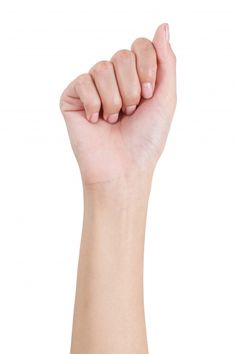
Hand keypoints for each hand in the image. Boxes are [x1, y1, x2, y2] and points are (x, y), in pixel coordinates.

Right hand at [59, 23, 175, 185]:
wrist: (124, 169)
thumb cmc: (146, 139)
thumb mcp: (166, 98)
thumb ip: (166, 61)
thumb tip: (163, 25)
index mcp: (135, 77)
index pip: (140, 45)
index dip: (147, 68)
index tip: (150, 95)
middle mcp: (113, 79)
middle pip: (121, 56)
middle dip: (132, 88)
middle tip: (131, 112)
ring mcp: (92, 88)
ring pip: (102, 68)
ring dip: (114, 100)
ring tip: (114, 120)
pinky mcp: (72, 98)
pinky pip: (82, 82)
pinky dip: (94, 104)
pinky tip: (95, 120)